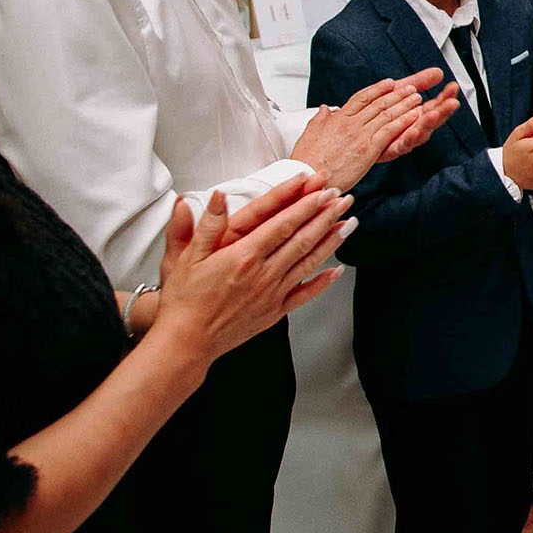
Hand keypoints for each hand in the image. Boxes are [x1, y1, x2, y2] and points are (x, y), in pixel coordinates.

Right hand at [152, 177, 353, 361]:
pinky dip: (323, 282)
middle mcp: (263, 273)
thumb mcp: (185, 258)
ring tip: (349, 223)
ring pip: (309, 262)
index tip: (322, 191)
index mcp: (243, 256)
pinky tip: (337, 270)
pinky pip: (305, 294)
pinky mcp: (275, 311)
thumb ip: (205, 226)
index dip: (305, 205)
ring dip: (331, 241)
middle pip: (302, 239)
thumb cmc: (183, 301)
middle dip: (325, 216)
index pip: (282, 224)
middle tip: (344, 199)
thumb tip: (217, 197)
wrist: (186, 342)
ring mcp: (272, 293)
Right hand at [293, 67, 454, 189]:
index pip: (361, 98)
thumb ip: (320, 119)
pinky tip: (414, 116)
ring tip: (417, 98)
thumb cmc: (307, 160)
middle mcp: (351, 123)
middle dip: (397, 94)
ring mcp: (361, 135)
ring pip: (387, 114)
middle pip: (378, 104)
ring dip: (405, 105)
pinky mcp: (368, 149)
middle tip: (411, 88)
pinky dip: (404, 121)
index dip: (378, 89)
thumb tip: (324, 108)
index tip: (390, 83)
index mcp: (338, 119)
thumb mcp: (309, 134)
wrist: (308, 177)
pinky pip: (390, 131)